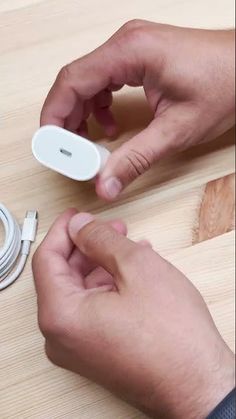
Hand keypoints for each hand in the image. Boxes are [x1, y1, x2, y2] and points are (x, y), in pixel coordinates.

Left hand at [33, 210, 233, 418]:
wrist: (199, 384)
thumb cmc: (173, 336)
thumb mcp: (137, 267)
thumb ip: (100, 240)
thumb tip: (80, 226)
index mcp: (61, 316)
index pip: (47, 260)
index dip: (63, 231)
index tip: (78, 215)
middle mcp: (61, 337)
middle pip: (64, 276)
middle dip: (88, 247)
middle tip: (110, 228)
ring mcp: (79, 348)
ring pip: (81, 291)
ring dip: (103, 265)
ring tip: (129, 248)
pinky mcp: (97, 352)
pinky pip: (93, 309)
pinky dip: (109, 286)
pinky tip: (132, 272)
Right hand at [41, 21, 234, 199]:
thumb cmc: (225, 85)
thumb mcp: (177, 130)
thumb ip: (136, 158)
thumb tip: (105, 183)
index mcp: (129, 52)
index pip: (72, 81)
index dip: (54, 115)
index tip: (50, 144)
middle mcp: (126, 45)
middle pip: (76, 81)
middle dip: (67, 119)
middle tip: (70, 152)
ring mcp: (132, 49)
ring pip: (88, 81)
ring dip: (83, 114)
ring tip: (90, 144)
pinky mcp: (139, 58)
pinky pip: (105, 80)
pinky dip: (100, 106)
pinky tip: (111, 127)